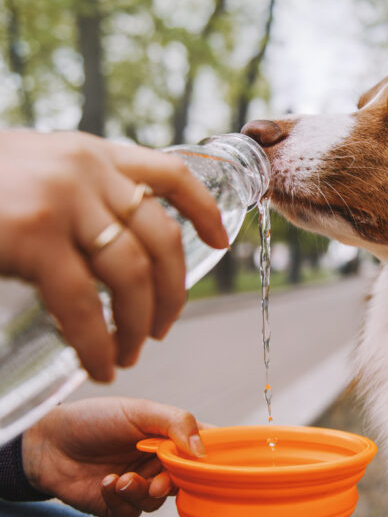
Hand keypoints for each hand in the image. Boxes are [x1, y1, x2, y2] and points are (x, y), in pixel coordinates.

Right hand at [0, 129, 228, 380]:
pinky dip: (97, 342)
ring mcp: (62, 201)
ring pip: (133, 275)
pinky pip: (84, 303)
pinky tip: (99, 363)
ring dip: (141, 323)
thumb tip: (119, 233)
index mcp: (93, 153)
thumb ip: (80, 189)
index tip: (224, 242)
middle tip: (163, 327)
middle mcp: (87, 170)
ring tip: (131, 352)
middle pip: (163, 239)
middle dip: (175, 293)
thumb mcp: (36, 168)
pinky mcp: (33, 236)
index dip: (207, 211)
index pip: (174, 175)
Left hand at [21, 397, 207, 516]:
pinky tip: (106, 483)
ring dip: (142, 492)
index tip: (214, 463)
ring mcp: (139, 483)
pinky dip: (121, 499)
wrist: (47, 442)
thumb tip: (202, 451)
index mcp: (170, 436)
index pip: (205, 446)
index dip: (213, 456)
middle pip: (186, 480)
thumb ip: (176, 423)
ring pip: (159, 501)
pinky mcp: (117, 503)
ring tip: (122, 479)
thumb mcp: (139, 411)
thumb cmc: (94, 419)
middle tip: (160, 480)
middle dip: (174, 482)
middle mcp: (159, 461)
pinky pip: (132, 512)